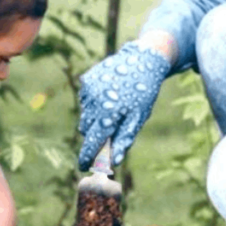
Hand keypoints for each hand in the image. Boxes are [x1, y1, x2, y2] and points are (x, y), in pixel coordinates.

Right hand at [78, 42, 170, 169]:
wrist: (142, 59)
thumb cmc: (144, 92)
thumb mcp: (138, 118)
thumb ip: (124, 139)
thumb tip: (113, 161)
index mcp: (108, 113)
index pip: (92, 141)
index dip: (87, 156)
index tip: (82, 166)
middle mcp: (94, 102)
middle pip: (87, 130)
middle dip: (95, 136)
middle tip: (109, 132)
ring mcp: (88, 90)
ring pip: (85, 116)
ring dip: (95, 120)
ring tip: (113, 109)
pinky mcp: (86, 81)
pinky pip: (85, 101)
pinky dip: (94, 105)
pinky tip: (108, 96)